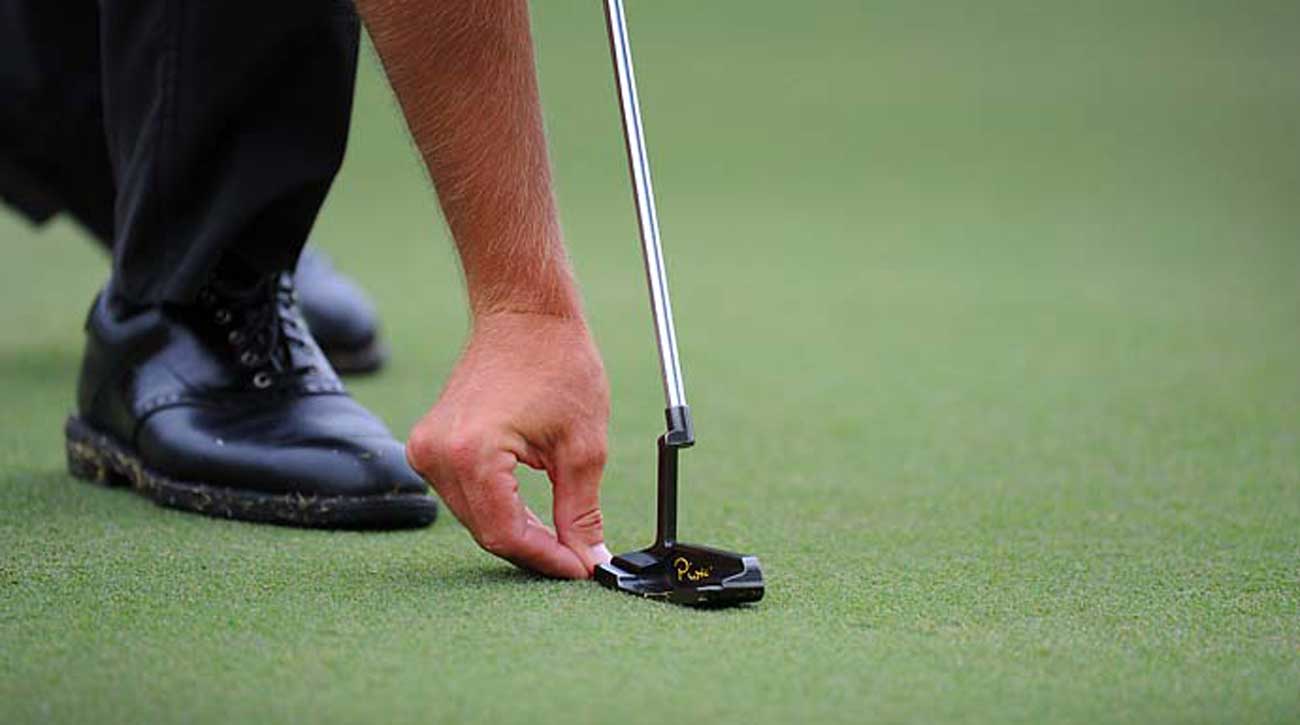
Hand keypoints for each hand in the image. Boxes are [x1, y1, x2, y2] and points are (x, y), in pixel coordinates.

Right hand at [406, 312, 611, 578]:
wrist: (525, 314)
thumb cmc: (557, 363)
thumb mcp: (582, 446)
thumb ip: (581, 510)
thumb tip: (589, 558)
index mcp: (472, 453)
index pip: (506, 534)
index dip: (547, 559)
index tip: (582, 570)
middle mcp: (437, 455)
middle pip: (487, 531)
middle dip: (534, 550)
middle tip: (578, 559)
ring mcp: (426, 450)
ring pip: (476, 519)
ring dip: (517, 532)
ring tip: (562, 539)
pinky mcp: (430, 445)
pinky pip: (466, 497)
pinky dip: (499, 510)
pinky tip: (533, 514)